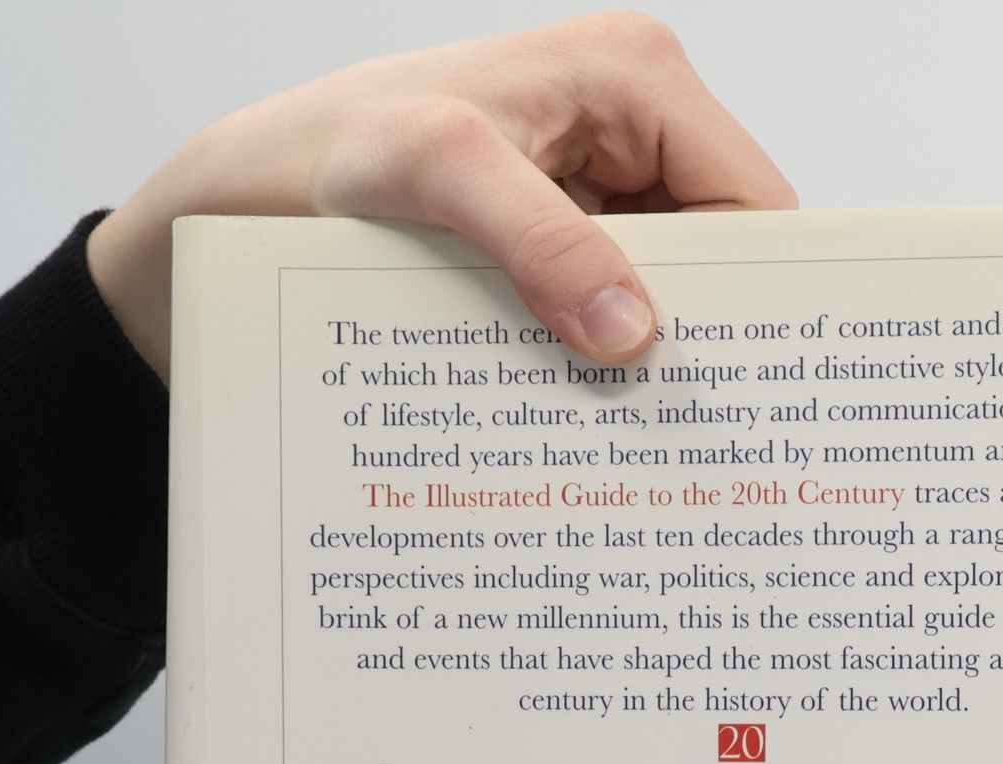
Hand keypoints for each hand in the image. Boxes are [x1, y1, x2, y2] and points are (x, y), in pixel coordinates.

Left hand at [86, 12, 794, 378]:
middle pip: (721, 257)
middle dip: (712, 339)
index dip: (765, 296)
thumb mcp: (431, 174)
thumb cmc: (322, 153)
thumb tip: (636, 335)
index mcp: (632, 77)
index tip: (758, 394)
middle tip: (703, 441)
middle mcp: (628, 130)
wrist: (236, 204)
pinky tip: (593, 422)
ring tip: (649, 447)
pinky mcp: (557, 252)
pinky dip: (605, 372)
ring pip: (669, 300)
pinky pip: (611, 319)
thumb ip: (540, 240)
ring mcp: (595, 197)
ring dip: (655, 369)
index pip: (755, 201)